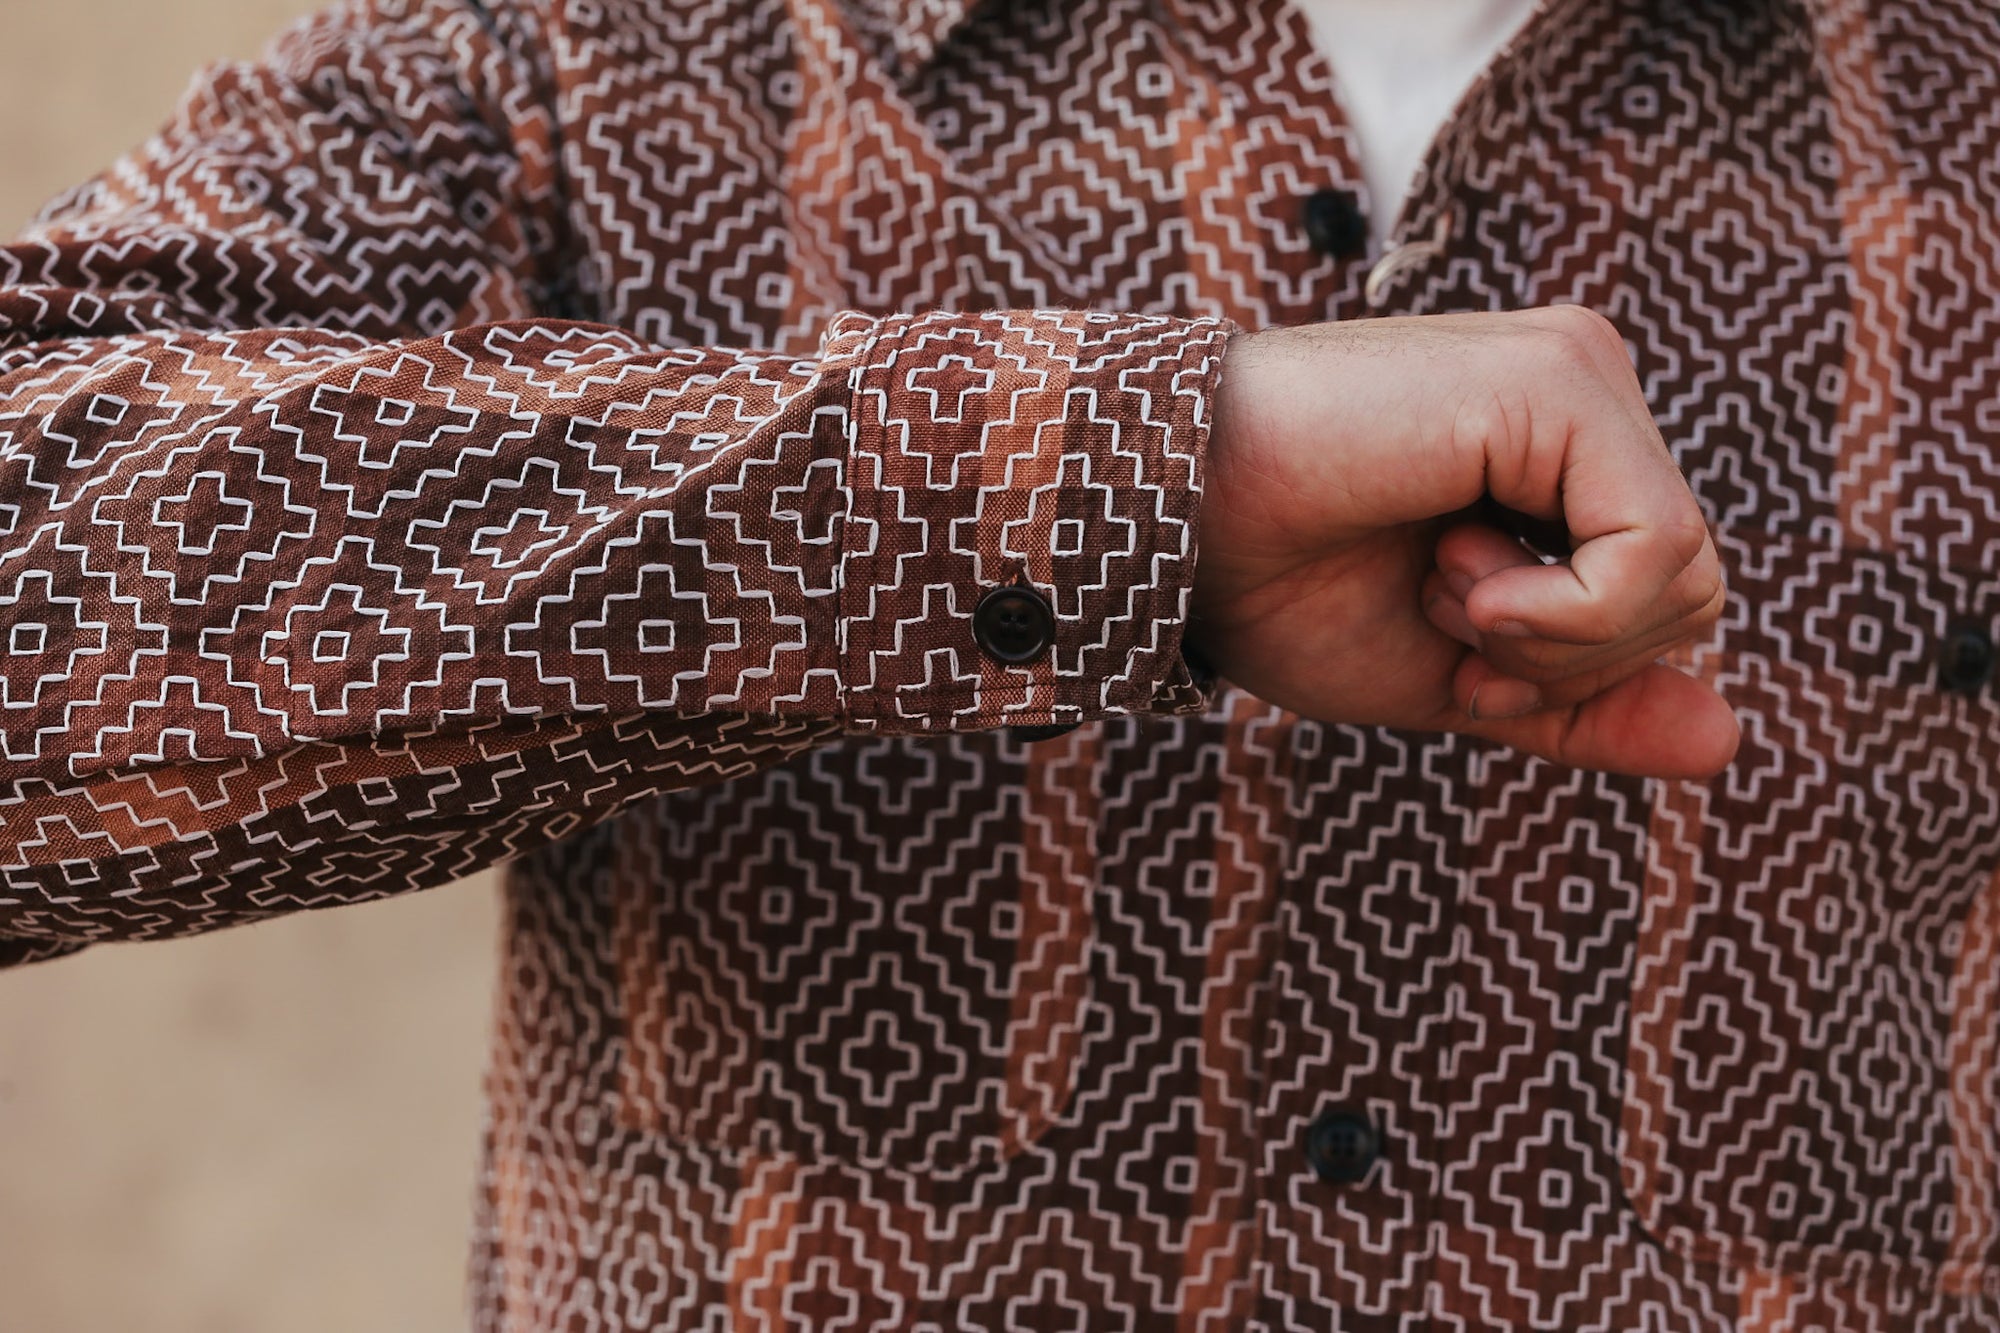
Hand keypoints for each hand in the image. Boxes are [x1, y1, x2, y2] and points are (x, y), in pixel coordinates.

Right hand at [1190, 306, 1737, 778]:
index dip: (1573, 673)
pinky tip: (1453, 570)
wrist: (1174, 524)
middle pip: (1692, 595)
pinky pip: (1654, 549)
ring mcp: (1578, 374)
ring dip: (1548, 633)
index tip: (1462, 664)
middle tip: (1446, 619)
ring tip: (1437, 579)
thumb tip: (1728, 742)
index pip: (1664, 601)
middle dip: (1566, 661)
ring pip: (1686, 576)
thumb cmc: (1285, 588)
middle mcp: (1585, 397)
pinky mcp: (1562, 378)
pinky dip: (1561, 612)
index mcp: (1561, 455)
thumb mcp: (1461, 677)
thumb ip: (1586, 704)